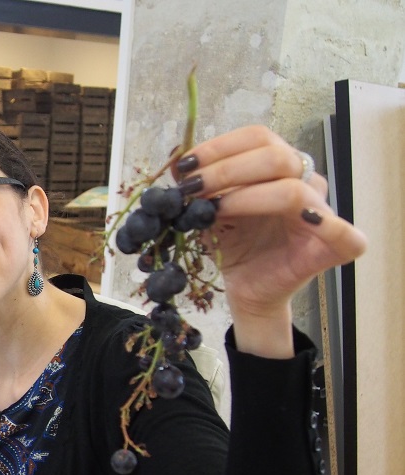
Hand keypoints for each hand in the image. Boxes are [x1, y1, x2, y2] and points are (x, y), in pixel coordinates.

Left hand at [177, 125, 366, 354]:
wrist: (246, 289)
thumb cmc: (235, 246)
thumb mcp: (209, 211)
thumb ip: (200, 188)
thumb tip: (178, 166)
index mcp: (279, 165)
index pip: (258, 137)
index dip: (219, 147)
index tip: (184, 167)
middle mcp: (305, 181)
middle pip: (275, 156)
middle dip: (225, 170)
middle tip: (191, 189)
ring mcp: (323, 212)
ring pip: (293, 189)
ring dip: (245, 196)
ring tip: (212, 210)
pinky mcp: (335, 246)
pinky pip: (342, 231)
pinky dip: (320, 224)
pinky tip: (289, 224)